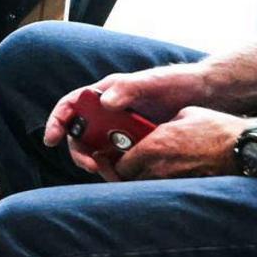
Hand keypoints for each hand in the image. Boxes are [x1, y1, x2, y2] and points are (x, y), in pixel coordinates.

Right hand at [44, 62, 216, 160]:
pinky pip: (120, 158)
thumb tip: (104, 103)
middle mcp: (108, 113)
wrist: (204, 95)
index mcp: (105, 94)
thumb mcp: (152, 82)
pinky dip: (118, 167)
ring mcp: (121, 130)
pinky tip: (126, 174)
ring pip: (99, 149)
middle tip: (91, 165)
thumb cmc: (176, 83)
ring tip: (110, 172)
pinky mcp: (136, 144)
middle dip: (79, 151)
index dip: (57, 121)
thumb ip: (128, 89)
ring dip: (98, 162)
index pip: (71, 105)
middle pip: (81, 134)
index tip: (52, 138)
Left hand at [91, 105, 249, 181]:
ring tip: (139, 171)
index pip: (120, 163)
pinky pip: (162, 188)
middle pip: (128, 180)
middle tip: (119, 167)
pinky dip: (156, 184)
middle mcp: (160, 168)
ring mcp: (173, 181)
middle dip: (120, 174)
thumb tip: (155, 129)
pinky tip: (161, 175)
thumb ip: (162, 125)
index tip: (109, 157)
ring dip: (138, 180)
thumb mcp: (184, 115)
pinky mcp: (186, 187)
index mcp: (155, 146)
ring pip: (144, 186)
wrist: (245, 149)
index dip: (112, 162)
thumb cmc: (217, 128)